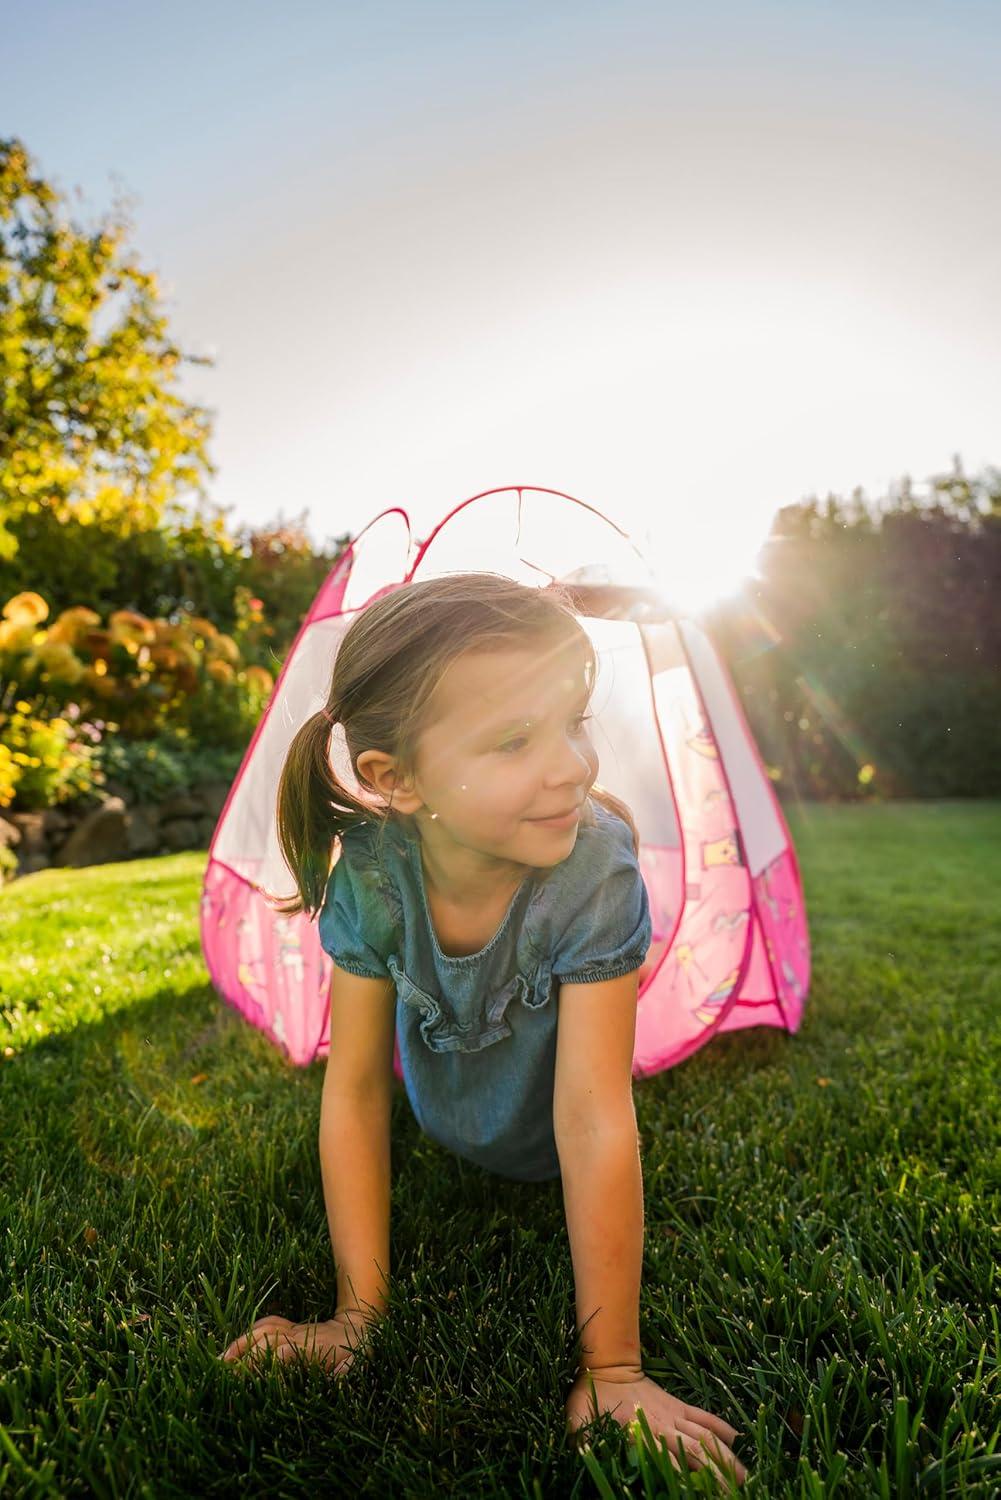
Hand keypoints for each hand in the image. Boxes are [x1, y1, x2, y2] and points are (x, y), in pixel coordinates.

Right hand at [219, 1308, 376, 1373]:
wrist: (364, 1323)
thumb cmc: (361, 1349)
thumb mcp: (358, 1363)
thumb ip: (347, 1371)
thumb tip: (337, 1378)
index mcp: (310, 1347)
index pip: (279, 1353)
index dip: (262, 1365)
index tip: (243, 1381)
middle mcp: (297, 1336)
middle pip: (262, 1341)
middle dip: (241, 1357)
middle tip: (219, 1376)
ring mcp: (293, 1330)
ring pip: (261, 1331)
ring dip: (240, 1344)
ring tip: (219, 1362)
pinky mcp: (292, 1329)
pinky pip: (268, 1325)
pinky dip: (251, 1334)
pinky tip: (238, 1347)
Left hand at [566, 1365, 747, 1488]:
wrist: (606, 1363)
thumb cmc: (589, 1397)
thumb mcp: (579, 1422)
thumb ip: (581, 1442)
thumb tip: (582, 1458)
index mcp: (643, 1432)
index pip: (671, 1462)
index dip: (686, 1480)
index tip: (703, 1495)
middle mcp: (665, 1424)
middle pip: (697, 1451)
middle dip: (719, 1473)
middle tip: (739, 1493)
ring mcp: (675, 1413)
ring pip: (706, 1435)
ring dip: (727, 1455)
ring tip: (746, 1476)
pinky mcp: (678, 1404)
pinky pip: (704, 1416)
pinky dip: (721, 1427)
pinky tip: (737, 1439)